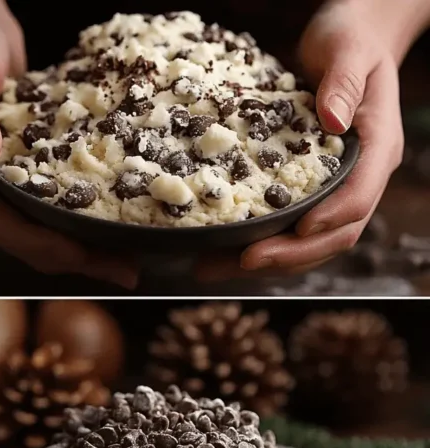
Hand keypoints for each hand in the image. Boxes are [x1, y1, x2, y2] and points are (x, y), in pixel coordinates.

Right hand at [0, 0, 138, 288]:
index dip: (35, 244)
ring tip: (130, 258)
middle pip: (24, 237)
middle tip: (124, 272)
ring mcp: (5, 175)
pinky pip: (56, 199)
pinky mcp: (28, 162)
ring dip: (83, 246)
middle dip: (72, 259)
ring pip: (42, 225)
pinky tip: (121, 215)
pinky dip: (86, 214)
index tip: (78, 254)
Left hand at [197, 0, 403, 280]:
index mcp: (376, 148)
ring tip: (212, 267)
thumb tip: (332, 120)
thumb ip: (342, 84)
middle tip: (243, 261)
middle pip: (333, 233)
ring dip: (265, 260)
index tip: (296, 232)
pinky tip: (215, 249)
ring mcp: (332, 185)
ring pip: (308, 240)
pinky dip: (255, 241)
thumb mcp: (348, 52)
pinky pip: (286, 224)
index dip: (329, 219)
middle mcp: (358, 176)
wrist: (346, 39)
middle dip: (289, 254)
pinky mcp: (307, 186)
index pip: (360, 196)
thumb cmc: (350, 40)